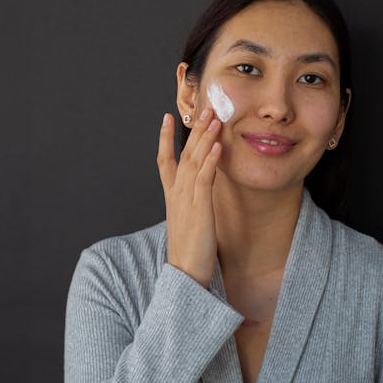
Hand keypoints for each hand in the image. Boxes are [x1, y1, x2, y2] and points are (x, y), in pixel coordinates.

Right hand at [157, 109, 222, 287]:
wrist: (185, 273)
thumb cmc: (189, 251)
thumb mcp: (188, 222)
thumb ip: (191, 205)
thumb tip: (199, 196)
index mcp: (172, 197)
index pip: (165, 161)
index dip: (165, 139)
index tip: (167, 119)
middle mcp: (176, 194)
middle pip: (183, 154)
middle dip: (194, 130)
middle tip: (205, 108)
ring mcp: (186, 200)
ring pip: (194, 161)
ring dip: (204, 137)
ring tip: (214, 117)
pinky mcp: (199, 208)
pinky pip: (204, 178)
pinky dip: (210, 160)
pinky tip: (217, 145)